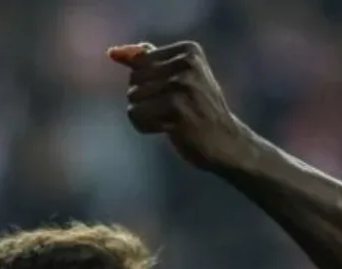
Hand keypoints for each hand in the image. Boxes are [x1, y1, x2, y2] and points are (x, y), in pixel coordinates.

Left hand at [109, 40, 246, 169]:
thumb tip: (113, 53)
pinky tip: (169, 130)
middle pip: (134, 78)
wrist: (228, 144)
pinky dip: (146, 127)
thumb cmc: (199, 111)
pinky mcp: (176, 109)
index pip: (140, 62)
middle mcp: (187, 64)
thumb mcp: (178, 79)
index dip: (150, 84)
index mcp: (189, 51)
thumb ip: (147, 62)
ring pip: (133, 97)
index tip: (179, 95)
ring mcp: (182, 86)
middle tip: (177, 111)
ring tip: (174, 120)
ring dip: (147, 115)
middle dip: (147, 99)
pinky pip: (136, 115)